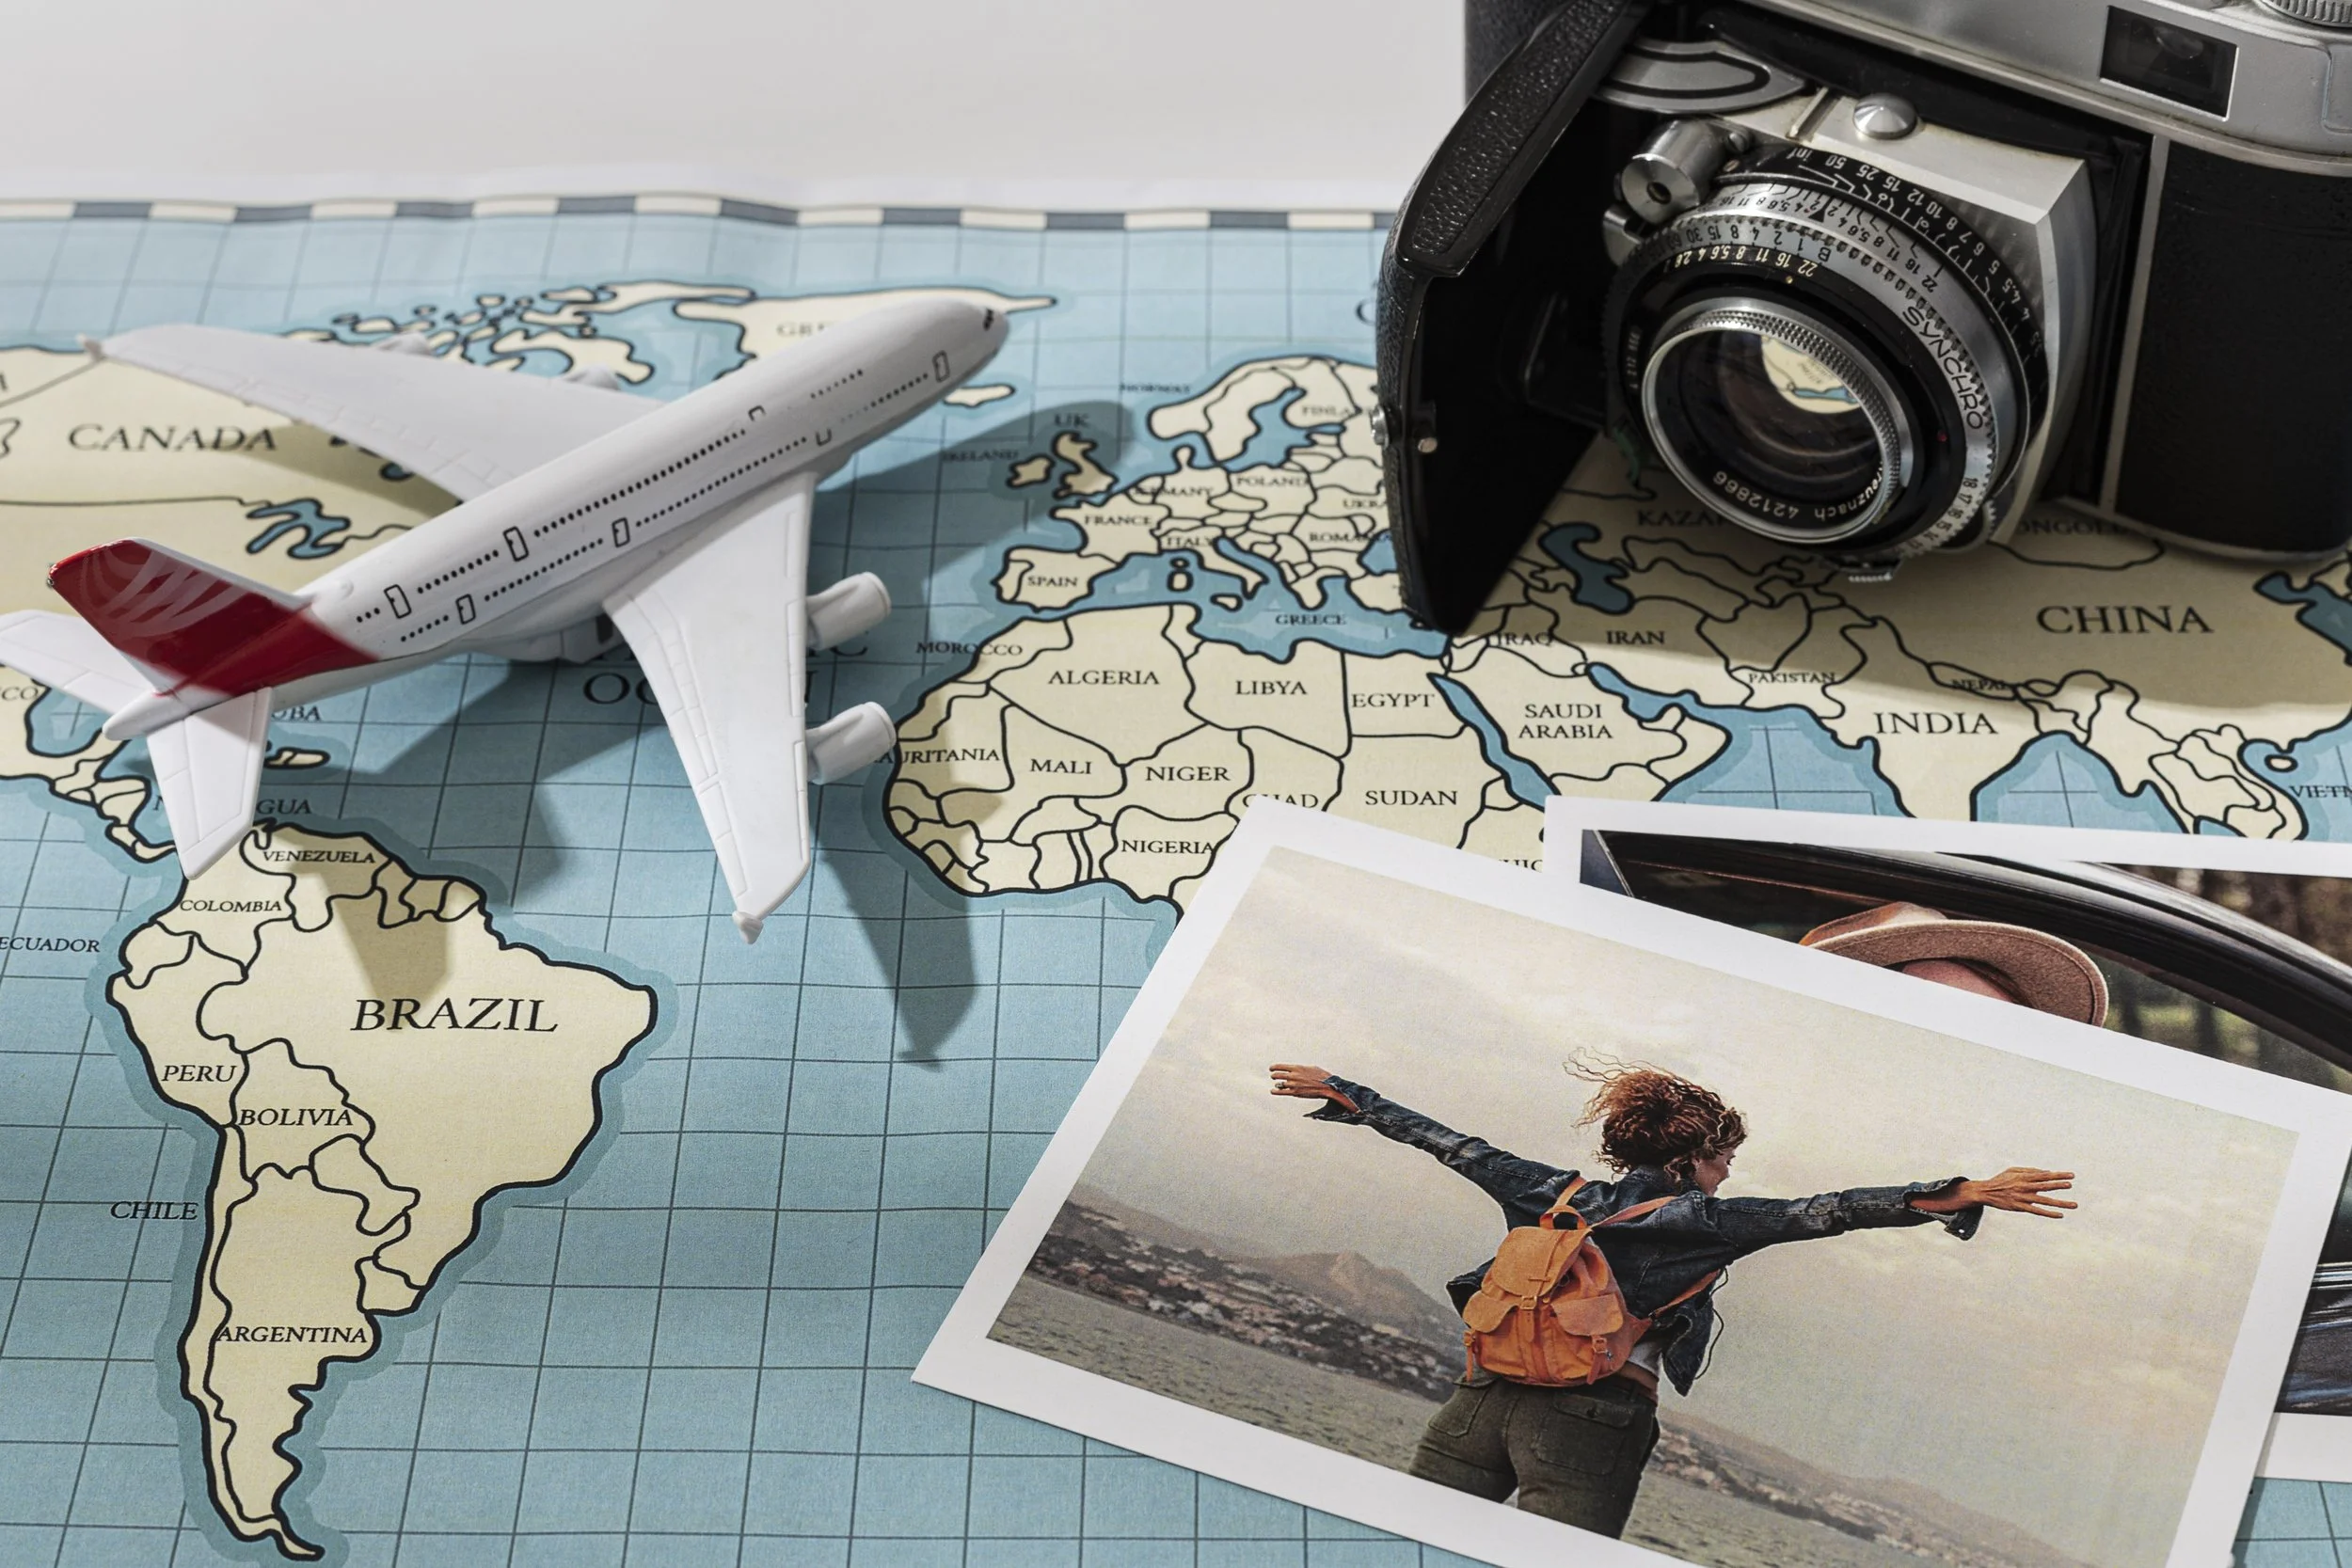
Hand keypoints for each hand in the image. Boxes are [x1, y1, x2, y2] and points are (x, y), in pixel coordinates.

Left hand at [1269, 1063, 1356, 1111]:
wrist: (1327, 1086)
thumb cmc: (1321, 1076)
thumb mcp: (1310, 1068)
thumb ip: (1300, 1069)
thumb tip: (1294, 1070)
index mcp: (1297, 1068)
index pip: (1279, 1066)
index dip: (1273, 1067)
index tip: (1271, 1068)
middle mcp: (1293, 1075)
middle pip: (1277, 1075)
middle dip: (1274, 1075)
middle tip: (1273, 1076)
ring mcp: (1293, 1085)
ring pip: (1278, 1084)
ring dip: (1277, 1084)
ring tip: (1277, 1084)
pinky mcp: (1295, 1093)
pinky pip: (1281, 1092)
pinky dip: (1275, 1091)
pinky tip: (1273, 1091)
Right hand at [1910, 1167, 2075, 1218]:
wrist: (1986, 1192)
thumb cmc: (2001, 1180)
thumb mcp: (2013, 1170)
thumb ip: (2029, 1170)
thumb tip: (2046, 1172)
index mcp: (2024, 1176)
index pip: (2044, 1175)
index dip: (2058, 1175)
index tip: (2071, 1175)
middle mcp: (2024, 1186)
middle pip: (2045, 1186)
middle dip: (2059, 1185)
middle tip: (2071, 1184)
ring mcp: (2023, 1198)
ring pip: (2045, 1200)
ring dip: (2060, 1202)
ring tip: (2074, 1204)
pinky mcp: (2020, 1207)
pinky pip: (2037, 1211)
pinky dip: (2049, 1213)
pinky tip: (2060, 1215)